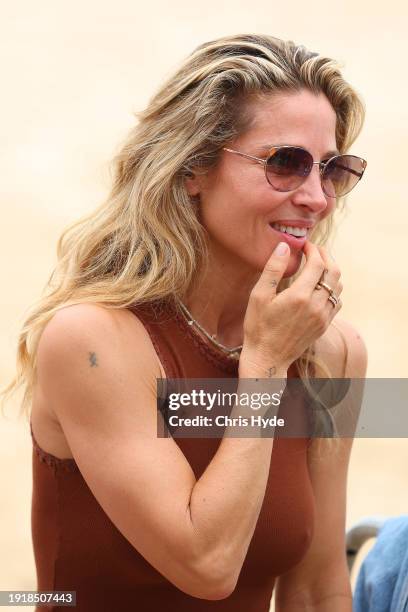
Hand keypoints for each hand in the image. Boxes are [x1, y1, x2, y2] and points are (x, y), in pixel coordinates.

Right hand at [239, 240, 342, 376]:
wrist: (267, 358)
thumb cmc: (258, 326)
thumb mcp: (259, 296)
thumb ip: (273, 269)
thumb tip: (284, 246)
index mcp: (300, 296)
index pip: (317, 264)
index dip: (313, 250)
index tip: (304, 245)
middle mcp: (316, 306)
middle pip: (334, 272)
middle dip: (326, 256)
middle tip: (315, 250)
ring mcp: (323, 317)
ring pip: (338, 287)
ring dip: (331, 272)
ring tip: (318, 265)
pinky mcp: (324, 325)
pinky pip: (337, 301)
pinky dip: (333, 289)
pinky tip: (320, 286)